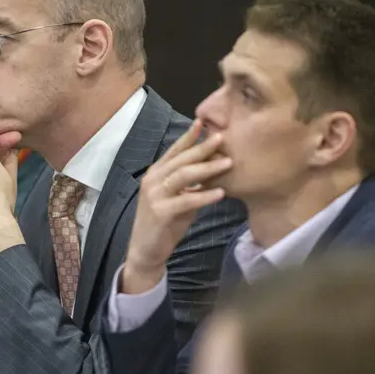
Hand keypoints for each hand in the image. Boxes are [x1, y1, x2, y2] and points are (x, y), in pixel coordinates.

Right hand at [123, 120, 229, 293]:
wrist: (146, 251)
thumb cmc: (164, 224)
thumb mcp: (177, 198)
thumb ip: (190, 183)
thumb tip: (213, 167)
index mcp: (156, 173)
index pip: (174, 150)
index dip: (189, 136)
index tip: (204, 122)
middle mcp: (153, 180)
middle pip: (181, 159)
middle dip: (203, 148)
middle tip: (222, 138)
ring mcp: (155, 195)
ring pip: (183, 176)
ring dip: (208, 168)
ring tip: (228, 163)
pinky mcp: (160, 212)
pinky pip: (186, 200)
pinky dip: (204, 196)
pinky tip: (221, 193)